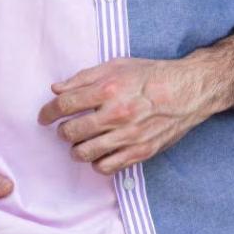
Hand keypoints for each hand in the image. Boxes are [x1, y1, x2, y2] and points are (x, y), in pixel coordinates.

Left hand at [37, 57, 210, 174]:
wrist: (188, 91)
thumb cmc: (152, 75)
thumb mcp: (117, 65)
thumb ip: (84, 77)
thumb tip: (56, 90)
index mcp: (109, 88)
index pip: (65, 105)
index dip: (48, 112)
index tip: (45, 116)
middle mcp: (117, 113)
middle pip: (70, 132)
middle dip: (62, 131)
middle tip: (66, 129)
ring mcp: (129, 135)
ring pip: (84, 153)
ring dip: (76, 149)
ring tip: (81, 142)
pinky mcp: (140, 152)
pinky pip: (105, 167)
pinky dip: (96, 162)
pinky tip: (100, 152)